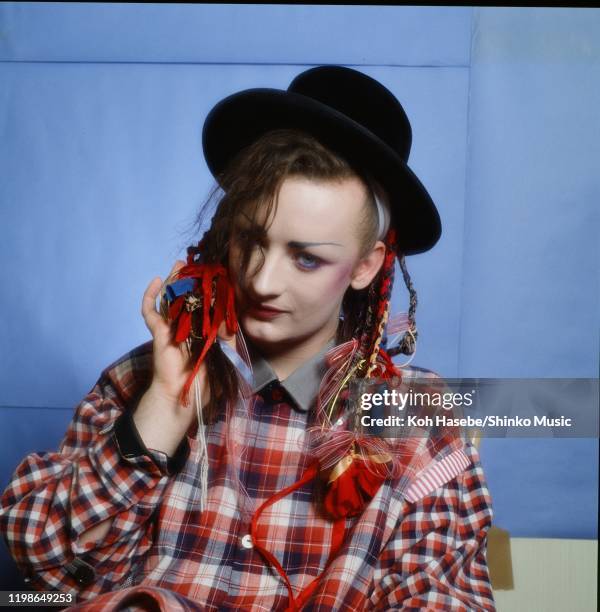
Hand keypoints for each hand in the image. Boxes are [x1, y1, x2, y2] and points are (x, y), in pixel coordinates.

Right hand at [133, 261, 235, 456]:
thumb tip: (231, 319)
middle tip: (197, 263)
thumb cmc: (205, 383)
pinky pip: (150, 311)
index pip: (206, 304)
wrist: (184, 397)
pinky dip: (150, 295)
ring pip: (171, 298)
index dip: (210, 289)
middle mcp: (188, 326)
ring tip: (180, 264)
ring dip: (174, 280)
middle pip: (188, 296)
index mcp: (204, 331)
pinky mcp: (159, 332)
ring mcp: (172, 328)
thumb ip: (229, 339)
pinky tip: (157, 280)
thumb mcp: (225, 358)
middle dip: (191, 279)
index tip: (217, 274)